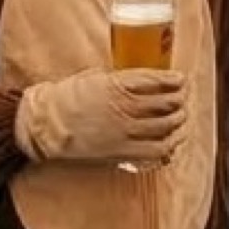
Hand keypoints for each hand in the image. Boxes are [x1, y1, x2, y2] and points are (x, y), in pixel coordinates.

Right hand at [14, 68, 188, 165]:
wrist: (45, 126)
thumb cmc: (67, 98)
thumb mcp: (94, 77)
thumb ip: (119, 79)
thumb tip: (142, 81)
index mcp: (116, 84)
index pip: (155, 80)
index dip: (173, 81)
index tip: (181, 79)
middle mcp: (123, 107)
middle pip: (165, 102)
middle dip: (180, 100)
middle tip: (183, 98)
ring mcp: (124, 130)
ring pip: (165, 125)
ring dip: (178, 120)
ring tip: (181, 117)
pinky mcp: (121, 151)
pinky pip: (155, 149)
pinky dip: (169, 144)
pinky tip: (172, 140)